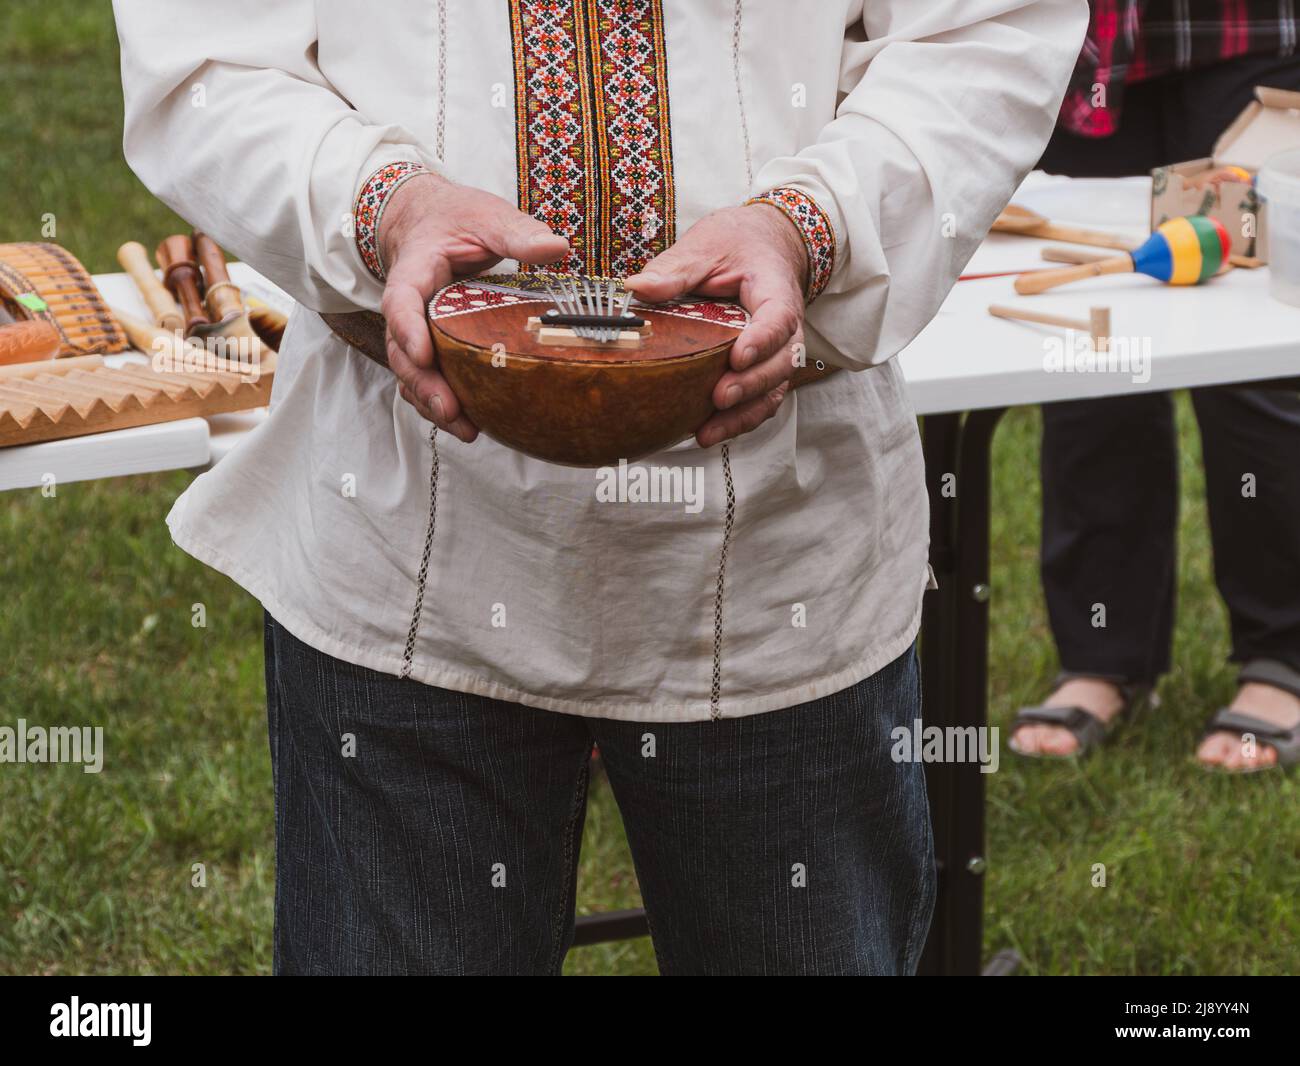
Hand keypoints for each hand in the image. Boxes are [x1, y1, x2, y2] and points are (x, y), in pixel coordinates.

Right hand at [378, 173, 569, 440]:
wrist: (429, 220)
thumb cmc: (457, 217)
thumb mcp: (487, 215)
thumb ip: (518, 233)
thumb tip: (558, 246)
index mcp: (414, 270)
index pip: (401, 301)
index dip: (408, 330)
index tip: (425, 355)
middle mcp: (407, 305)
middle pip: (402, 350)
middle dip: (423, 384)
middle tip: (450, 410)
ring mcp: (414, 329)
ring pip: (411, 372)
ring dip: (432, 403)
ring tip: (466, 430)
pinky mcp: (428, 344)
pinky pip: (426, 377)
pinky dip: (441, 403)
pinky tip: (469, 425)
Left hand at [624, 204, 808, 447]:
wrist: (764, 244)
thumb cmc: (738, 243)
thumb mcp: (705, 246)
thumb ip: (675, 269)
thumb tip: (635, 287)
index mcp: (776, 291)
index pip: (778, 318)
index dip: (762, 340)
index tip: (738, 356)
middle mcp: (785, 327)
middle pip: (781, 363)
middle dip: (751, 386)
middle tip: (719, 398)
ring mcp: (777, 352)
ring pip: (773, 390)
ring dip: (744, 415)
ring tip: (708, 432)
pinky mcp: (763, 368)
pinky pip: (760, 400)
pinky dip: (738, 420)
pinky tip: (707, 433)